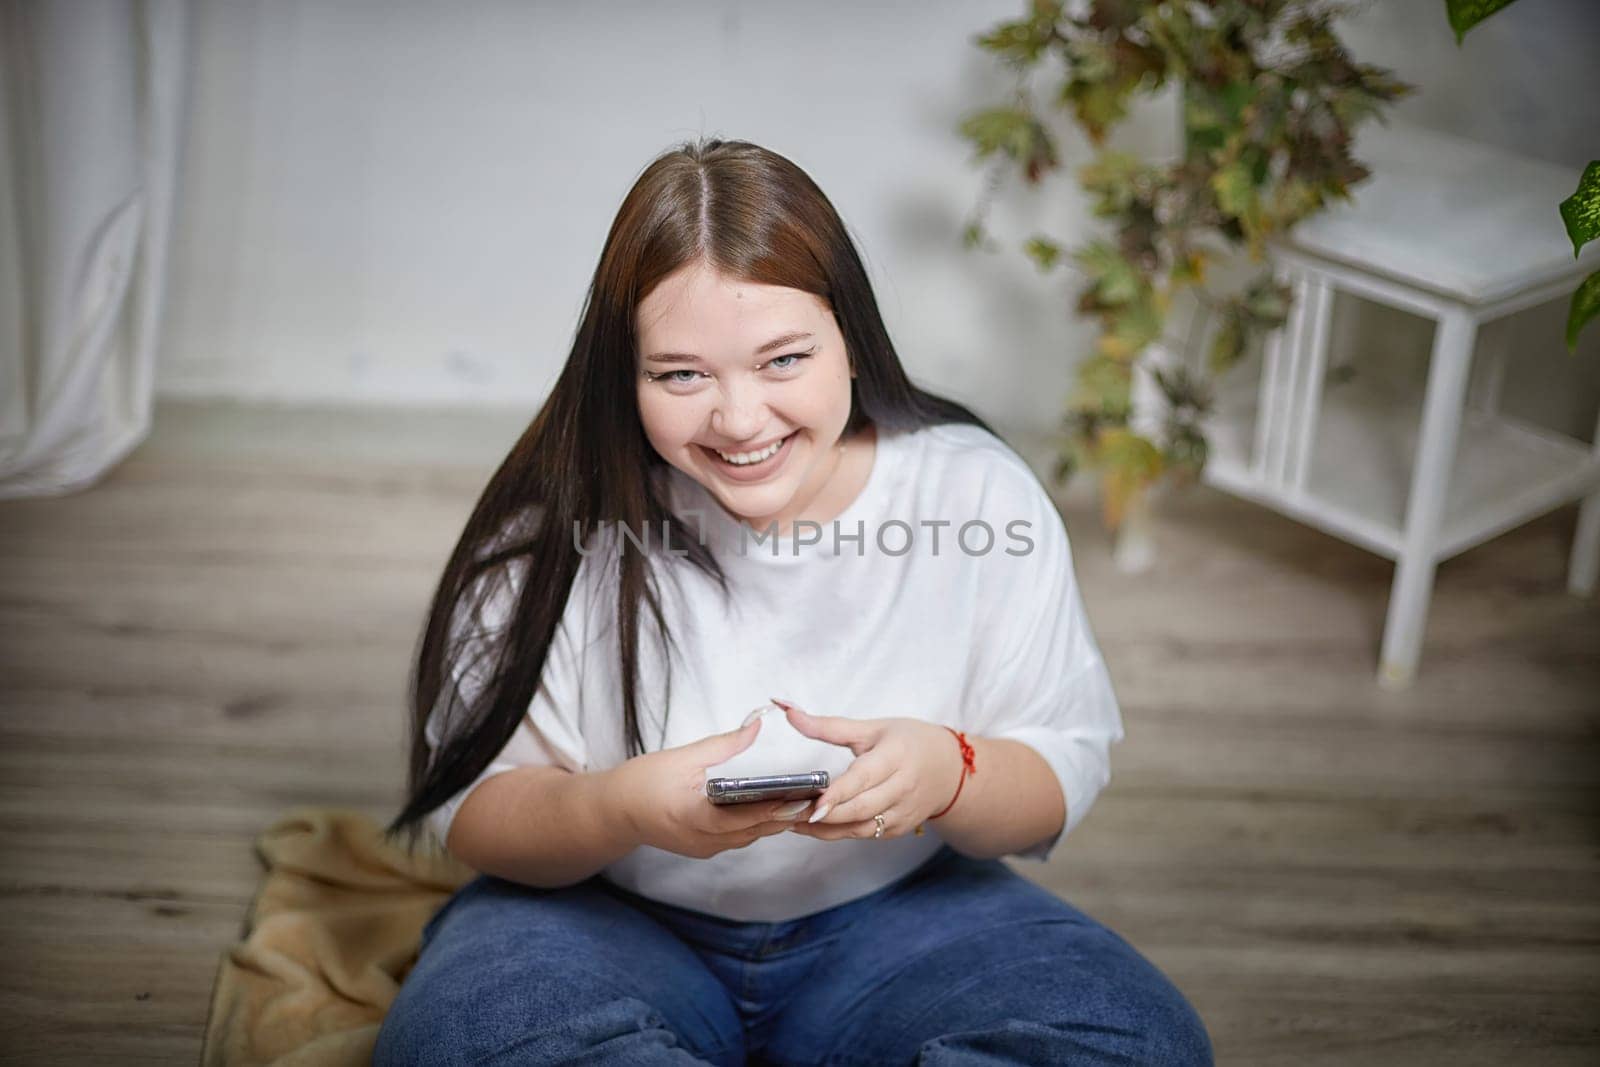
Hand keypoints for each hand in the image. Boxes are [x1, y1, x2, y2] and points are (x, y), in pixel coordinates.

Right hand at [611, 715, 817, 859]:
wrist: (611, 812)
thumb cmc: (641, 782)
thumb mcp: (682, 758)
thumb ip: (723, 744)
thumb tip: (756, 725)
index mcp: (695, 817)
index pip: (746, 817)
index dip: (778, 808)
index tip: (805, 796)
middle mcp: (703, 840)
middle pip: (755, 830)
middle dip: (786, 814)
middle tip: (818, 796)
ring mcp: (704, 848)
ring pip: (750, 836)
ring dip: (775, 820)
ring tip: (804, 798)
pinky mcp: (703, 847)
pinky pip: (739, 838)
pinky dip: (757, 823)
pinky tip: (774, 807)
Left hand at [772, 698, 962, 841]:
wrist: (950, 769)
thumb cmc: (908, 742)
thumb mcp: (871, 728)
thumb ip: (828, 725)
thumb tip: (787, 710)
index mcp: (896, 756)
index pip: (864, 778)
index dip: (839, 793)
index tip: (814, 803)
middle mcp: (903, 787)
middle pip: (860, 808)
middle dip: (825, 815)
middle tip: (789, 812)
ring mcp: (903, 812)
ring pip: (860, 828)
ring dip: (825, 829)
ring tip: (793, 820)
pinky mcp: (899, 828)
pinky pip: (865, 834)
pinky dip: (838, 833)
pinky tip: (813, 826)